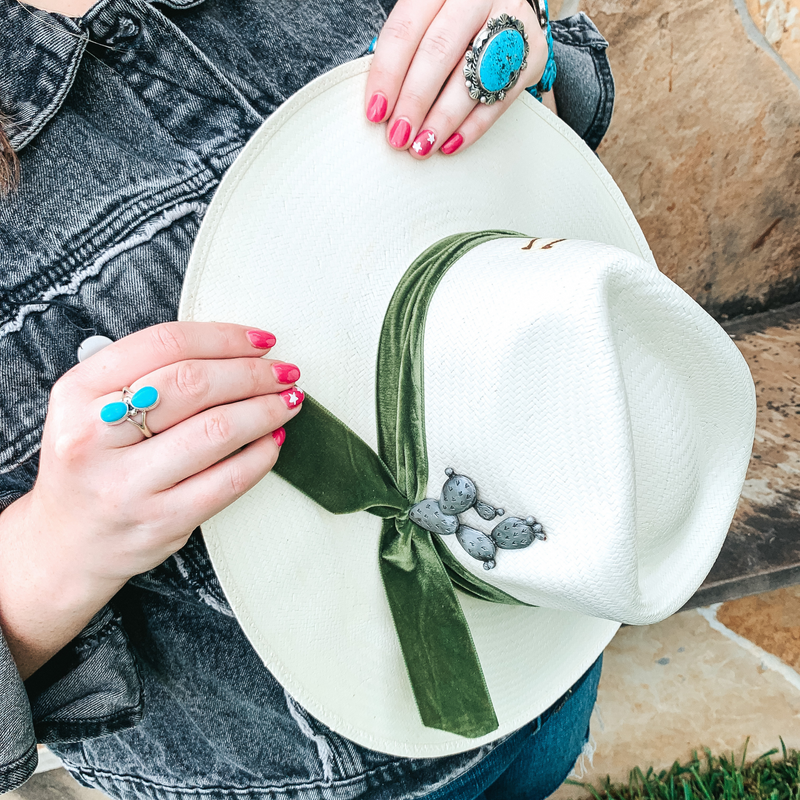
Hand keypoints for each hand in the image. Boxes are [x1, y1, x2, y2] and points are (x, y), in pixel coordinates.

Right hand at [32, 321, 303, 584]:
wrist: (67, 543)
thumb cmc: (93, 463)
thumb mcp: (90, 406)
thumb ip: (144, 372)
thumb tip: (236, 350)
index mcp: (77, 393)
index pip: (164, 344)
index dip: (224, 337)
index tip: (262, 340)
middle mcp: (94, 436)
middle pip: (194, 384)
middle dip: (253, 373)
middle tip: (284, 372)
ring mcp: (128, 485)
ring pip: (217, 430)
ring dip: (266, 409)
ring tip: (289, 400)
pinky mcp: (161, 522)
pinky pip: (228, 480)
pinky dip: (262, 455)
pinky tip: (274, 440)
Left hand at [365, 0, 548, 157]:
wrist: (510, 5)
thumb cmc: (455, 20)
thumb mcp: (428, 18)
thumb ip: (406, 48)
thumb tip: (381, 100)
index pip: (406, 29)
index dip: (387, 73)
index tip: (376, 111)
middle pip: (438, 52)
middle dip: (414, 100)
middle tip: (399, 135)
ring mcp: (510, 20)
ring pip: (470, 76)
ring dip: (442, 119)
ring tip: (422, 145)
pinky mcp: (532, 51)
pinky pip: (500, 97)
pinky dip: (473, 126)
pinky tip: (451, 143)